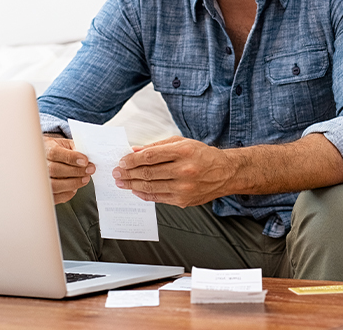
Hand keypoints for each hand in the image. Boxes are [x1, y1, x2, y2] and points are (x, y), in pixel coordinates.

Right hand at [43, 134, 94, 204]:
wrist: (47, 157)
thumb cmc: (59, 150)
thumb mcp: (67, 144)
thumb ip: (76, 149)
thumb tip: (88, 159)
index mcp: (46, 149)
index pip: (55, 153)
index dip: (71, 158)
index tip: (85, 161)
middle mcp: (40, 164)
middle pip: (54, 170)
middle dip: (75, 171)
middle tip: (90, 170)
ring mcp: (40, 179)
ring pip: (54, 185)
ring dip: (73, 183)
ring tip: (85, 179)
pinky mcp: (44, 192)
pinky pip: (55, 196)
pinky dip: (67, 193)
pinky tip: (74, 188)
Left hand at [112, 136, 234, 206]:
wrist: (225, 173)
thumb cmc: (203, 155)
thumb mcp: (183, 143)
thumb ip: (158, 146)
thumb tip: (135, 151)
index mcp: (184, 152)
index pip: (150, 156)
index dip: (132, 159)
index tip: (122, 161)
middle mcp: (184, 170)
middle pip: (147, 172)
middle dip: (127, 173)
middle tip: (117, 173)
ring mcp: (184, 187)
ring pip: (150, 187)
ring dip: (131, 184)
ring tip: (121, 182)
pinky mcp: (183, 200)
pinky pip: (157, 198)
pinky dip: (143, 194)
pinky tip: (136, 190)